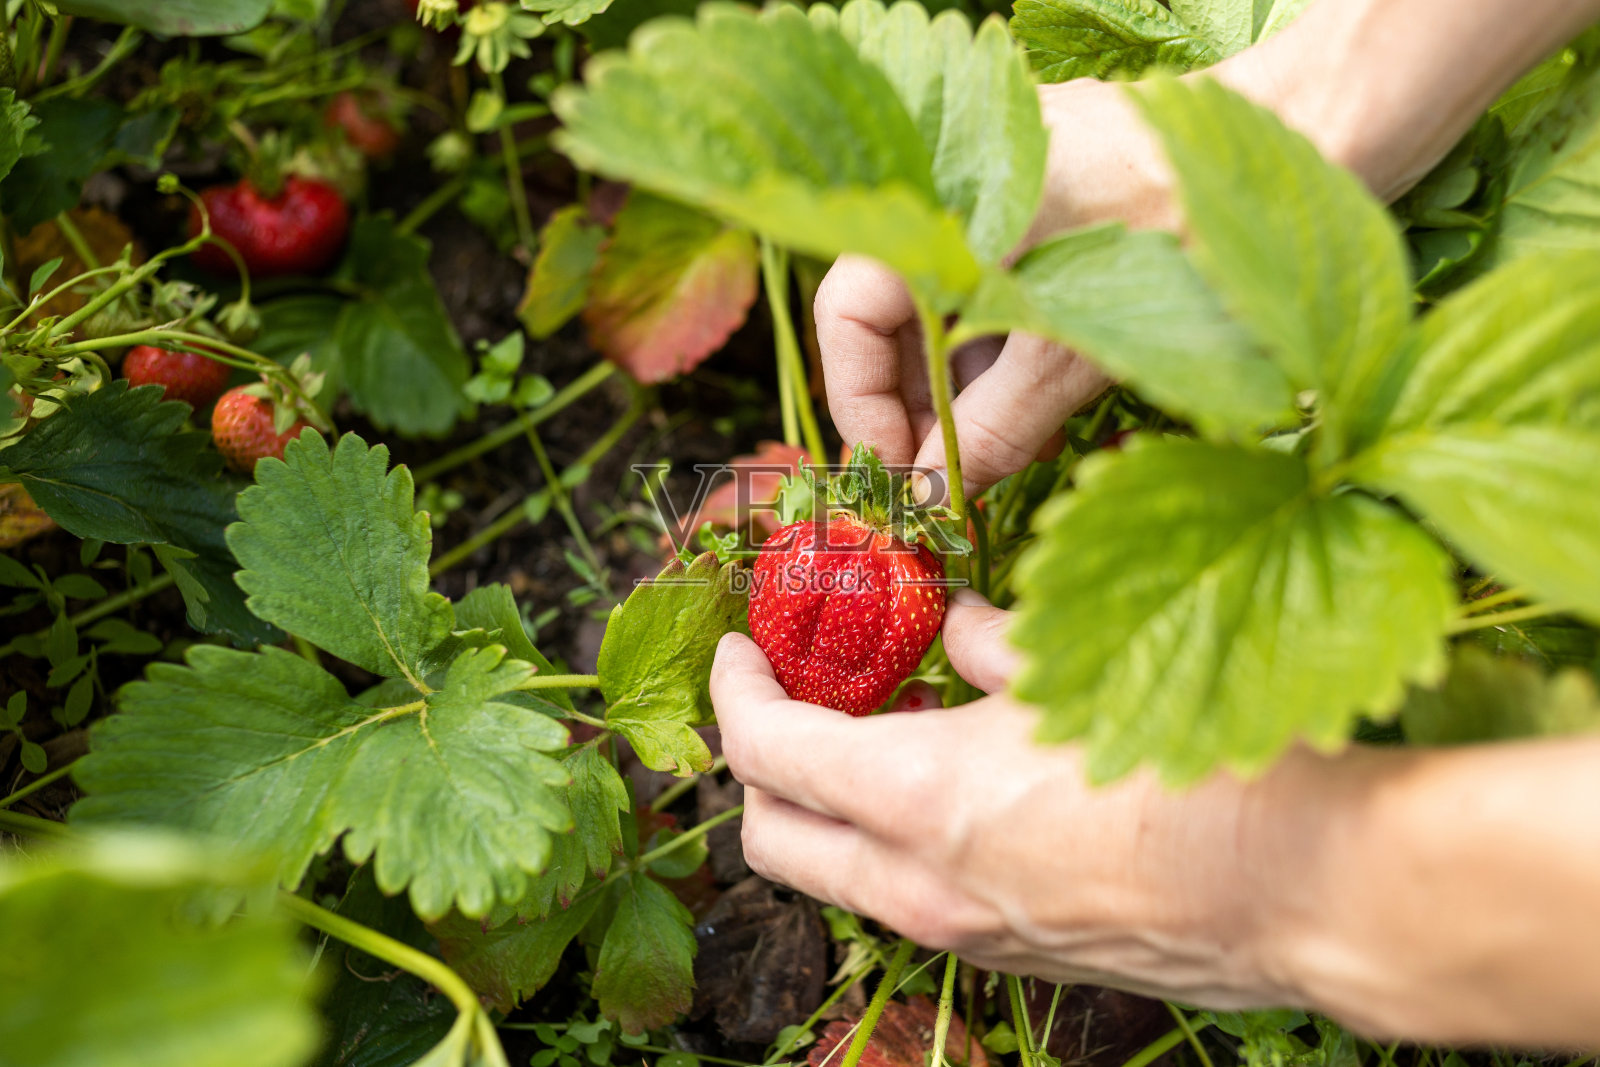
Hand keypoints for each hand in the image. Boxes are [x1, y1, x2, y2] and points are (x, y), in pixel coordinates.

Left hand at [710, 589, 1316, 1007]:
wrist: (1318, 892)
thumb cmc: (1205, 768)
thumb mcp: (1079, 675)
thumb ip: (992, 644)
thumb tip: (959, 627)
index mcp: (920, 802)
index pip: (767, 749)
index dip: (736, 690)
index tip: (740, 647)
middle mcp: (920, 886)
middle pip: (773, 837)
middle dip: (755, 765)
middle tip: (783, 695)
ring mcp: (964, 936)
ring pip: (837, 876)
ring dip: (825, 807)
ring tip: (874, 728)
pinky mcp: (1011, 958)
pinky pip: (906, 898)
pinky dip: (888, 842)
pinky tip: (949, 783)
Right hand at [814, 77, 1178, 499]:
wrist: (1306, 140)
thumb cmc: (1187, 235)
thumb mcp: (1077, 353)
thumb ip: (992, 429)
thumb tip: (931, 498)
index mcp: (939, 207)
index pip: (846, 314)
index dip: (861, 404)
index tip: (899, 476)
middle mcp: (954, 191)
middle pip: (891, 316)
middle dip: (915, 409)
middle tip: (949, 484)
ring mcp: (1001, 195)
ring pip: (947, 309)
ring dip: (965, 394)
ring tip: (1005, 459)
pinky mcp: (1050, 209)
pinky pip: (997, 290)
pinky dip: (1007, 356)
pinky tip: (1037, 415)